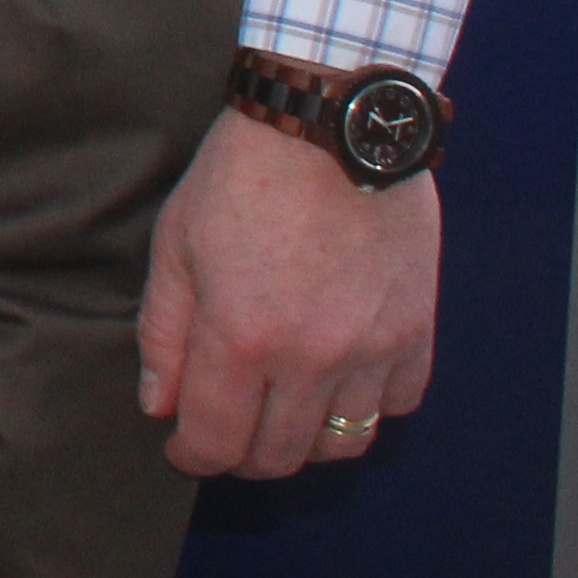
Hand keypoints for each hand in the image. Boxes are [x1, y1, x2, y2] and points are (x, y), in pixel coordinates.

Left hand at [136, 104, 438, 477]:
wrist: (330, 122)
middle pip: (281, 455)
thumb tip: (160, 404)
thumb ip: (164, 332)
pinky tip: (339, 380)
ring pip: (344, 443)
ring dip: (308, 441)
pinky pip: (398, 404)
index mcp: (240, 335)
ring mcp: (371, 348)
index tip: (182, 448)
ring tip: (282, 412)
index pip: (216, 439)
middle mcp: (310, 357)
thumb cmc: (242, 174)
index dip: (192, 455)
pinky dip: (368, 407)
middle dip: (244, 455)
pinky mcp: (416, 330)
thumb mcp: (176, 242)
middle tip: (227, 433)